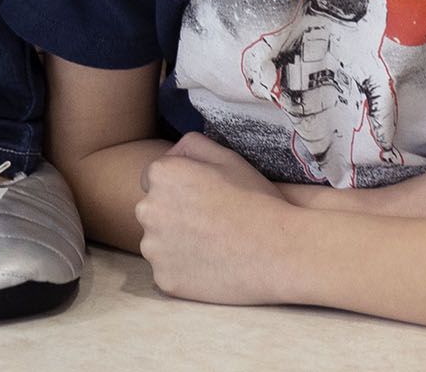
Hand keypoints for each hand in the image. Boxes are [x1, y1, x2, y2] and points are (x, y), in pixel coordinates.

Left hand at [137, 135, 286, 303]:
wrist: (277, 250)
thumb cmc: (254, 199)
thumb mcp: (227, 157)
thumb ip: (191, 145)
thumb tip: (172, 154)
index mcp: (161, 175)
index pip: (153, 179)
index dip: (179, 188)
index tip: (201, 199)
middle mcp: (148, 209)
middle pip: (152, 211)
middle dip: (172, 215)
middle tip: (208, 223)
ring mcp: (154, 249)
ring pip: (157, 243)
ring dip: (175, 244)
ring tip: (211, 246)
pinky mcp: (164, 279)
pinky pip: (167, 272)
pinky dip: (183, 271)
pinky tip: (210, 266)